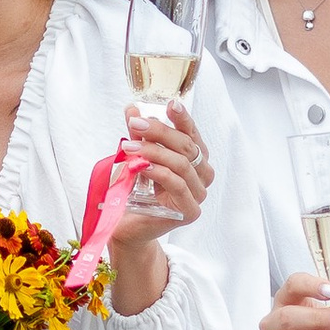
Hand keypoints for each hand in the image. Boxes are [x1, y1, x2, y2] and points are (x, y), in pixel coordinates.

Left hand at [115, 97, 211, 234]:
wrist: (127, 226)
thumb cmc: (134, 192)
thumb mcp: (137, 156)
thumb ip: (138, 134)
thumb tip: (132, 109)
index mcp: (195, 160)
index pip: (192, 135)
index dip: (183, 119)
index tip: (170, 104)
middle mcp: (202, 176)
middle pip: (187, 146)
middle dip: (160, 132)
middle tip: (135, 124)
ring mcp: (198, 194)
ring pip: (181, 164)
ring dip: (153, 151)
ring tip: (129, 147)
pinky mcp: (190, 211)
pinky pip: (177, 184)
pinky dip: (159, 172)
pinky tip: (141, 166)